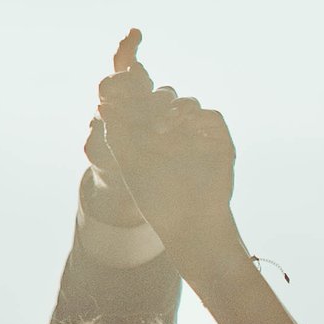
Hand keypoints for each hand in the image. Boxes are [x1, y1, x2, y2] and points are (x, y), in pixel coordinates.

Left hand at [92, 34, 238, 265]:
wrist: (189, 225)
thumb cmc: (157, 202)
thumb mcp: (131, 165)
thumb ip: (118, 135)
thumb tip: (103, 105)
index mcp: (155, 135)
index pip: (145, 105)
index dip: (135, 98)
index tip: (124, 98)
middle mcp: (178, 132)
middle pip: (166, 99)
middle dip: (153, 101)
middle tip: (140, 110)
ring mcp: (200, 136)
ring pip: (188, 104)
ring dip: (173, 109)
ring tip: (159, 129)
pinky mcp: (221, 143)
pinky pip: (213, 117)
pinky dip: (198, 118)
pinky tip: (182, 129)